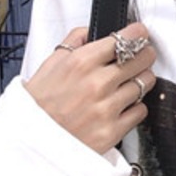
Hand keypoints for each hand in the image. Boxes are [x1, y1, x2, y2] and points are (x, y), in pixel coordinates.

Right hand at [24, 23, 155, 153]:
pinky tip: (122, 105)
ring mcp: (107, 108)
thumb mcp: (48, 65)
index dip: (137, 34)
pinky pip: (140, 111)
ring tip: (128, 82)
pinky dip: (135, 107)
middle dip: (144, 54)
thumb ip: (73, 43)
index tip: (139, 34)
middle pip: (142, 58)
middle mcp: (97, 83)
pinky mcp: (113, 130)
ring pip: (145, 83)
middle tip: (141, 56)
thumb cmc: (37, 107)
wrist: (30, 144)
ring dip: (141, 80)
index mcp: (81, 63)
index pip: (125, 39)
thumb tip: (90, 31)